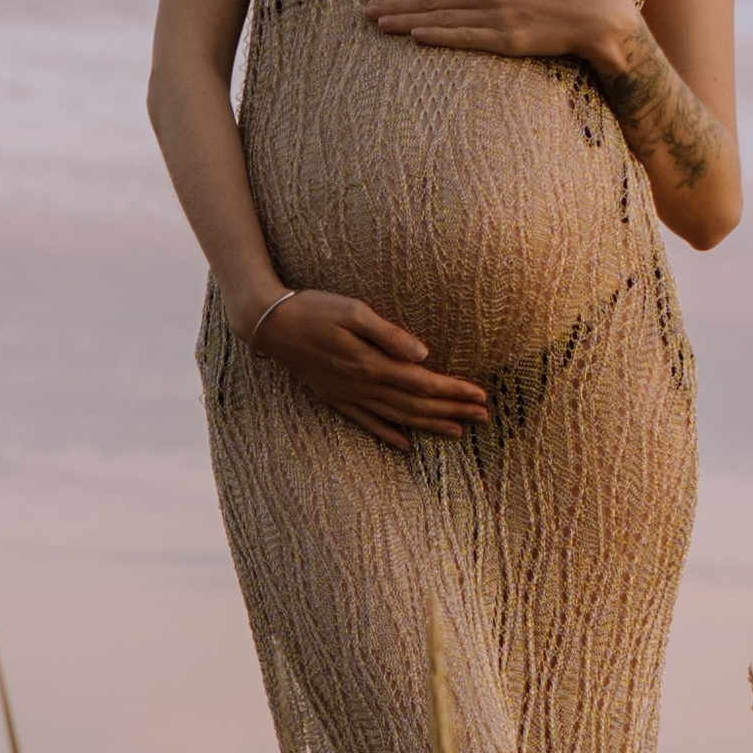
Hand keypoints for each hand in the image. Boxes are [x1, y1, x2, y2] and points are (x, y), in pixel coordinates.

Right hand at [244, 289, 489, 448]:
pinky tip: (406, 444)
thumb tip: (423, 353)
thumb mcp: (352, 310)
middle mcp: (362, 385)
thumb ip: (388, 334)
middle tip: (483, 417)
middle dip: (452, 411)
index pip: (423, 383)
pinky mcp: (335, 398)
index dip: (454, 391)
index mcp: (371, 363)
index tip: (480, 395)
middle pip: (416, 405)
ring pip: (397, 418)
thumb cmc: (313, 308)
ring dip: (430, 425)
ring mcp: (348, 395)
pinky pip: (367, 423)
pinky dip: (389, 435)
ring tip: (458, 432)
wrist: (269, 325)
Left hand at [369, 0, 632, 70]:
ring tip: (379, 25)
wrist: (599, 16)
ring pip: (443, 17)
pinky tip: (416, 37)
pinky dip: (439, 36)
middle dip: (396, 5)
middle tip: (365, 13)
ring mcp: (499, 14)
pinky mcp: (509, 38)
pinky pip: (467, 37)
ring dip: (408, 21)